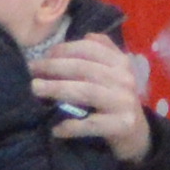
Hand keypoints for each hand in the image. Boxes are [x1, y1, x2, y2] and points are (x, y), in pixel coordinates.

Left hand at [34, 33, 156, 164]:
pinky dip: (71, 126)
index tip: (44, 55)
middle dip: (54, 67)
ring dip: (57, 89)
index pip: (91, 48)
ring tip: (35, 88)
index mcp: (121, 63)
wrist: (137, 133)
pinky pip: (91, 124)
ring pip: (86, 91)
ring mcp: (123, 102)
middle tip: (31, 70)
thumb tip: (85, 36)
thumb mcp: (116, 73)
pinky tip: (56, 129)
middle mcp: (124, 79)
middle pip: (84, 68)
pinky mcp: (121, 125)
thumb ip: (104, 52)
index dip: (64, 49)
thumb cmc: (118, 99)